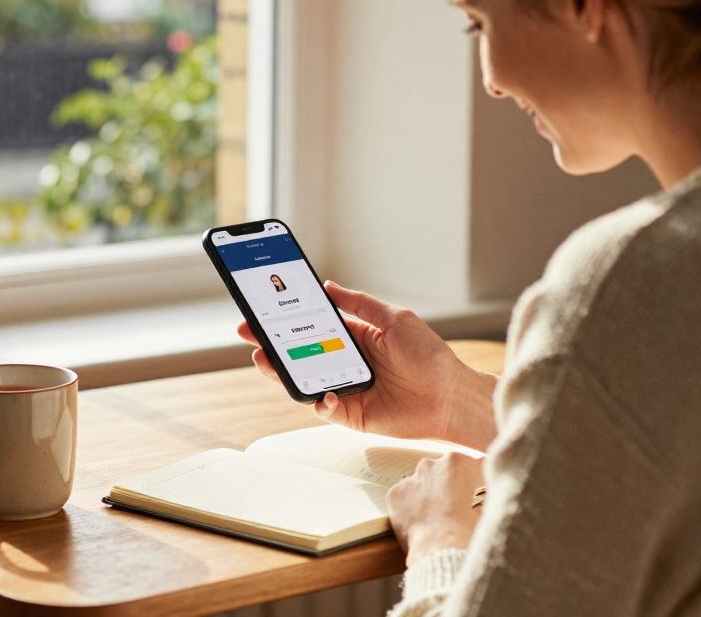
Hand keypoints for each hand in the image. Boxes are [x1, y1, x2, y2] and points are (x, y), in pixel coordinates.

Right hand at [236, 280, 494, 445]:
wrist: (451, 397)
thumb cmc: (429, 356)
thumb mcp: (395, 318)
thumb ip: (360, 304)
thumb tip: (328, 286)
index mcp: (355, 337)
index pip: (313, 325)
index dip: (288, 318)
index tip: (264, 309)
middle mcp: (346, 362)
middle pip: (301, 352)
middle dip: (273, 343)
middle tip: (250, 333)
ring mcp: (346, 389)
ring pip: (305, 380)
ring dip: (283, 371)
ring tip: (265, 359)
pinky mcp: (351, 415)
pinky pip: (325, 408)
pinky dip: (318, 401)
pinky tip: (320, 393)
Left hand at [385, 452, 484, 566]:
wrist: (446, 547)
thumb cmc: (473, 528)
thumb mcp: (492, 502)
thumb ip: (486, 485)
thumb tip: (484, 486)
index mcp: (459, 461)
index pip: (464, 466)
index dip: (467, 485)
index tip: (468, 498)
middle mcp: (433, 463)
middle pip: (439, 472)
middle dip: (444, 487)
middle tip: (451, 510)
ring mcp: (411, 478)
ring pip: (419, 484)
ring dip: (425, 497)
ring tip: (434, 521)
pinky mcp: (395, 494)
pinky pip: (402, 499)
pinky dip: (408, 509)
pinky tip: (419, 525)